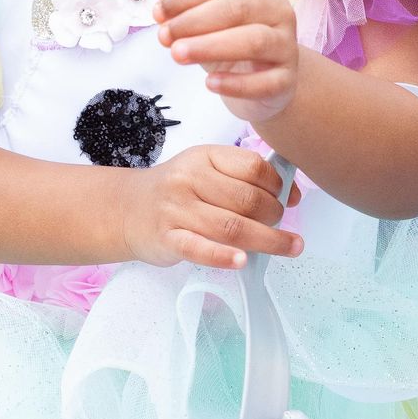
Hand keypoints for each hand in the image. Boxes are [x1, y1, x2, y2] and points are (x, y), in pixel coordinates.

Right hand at [122, 144, 301, 271]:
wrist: (126, 209)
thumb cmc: (176, 191)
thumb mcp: (205, 169)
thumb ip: (243, 178)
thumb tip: (291, 193)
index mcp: (204, 157)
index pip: (253, 168)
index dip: (279, 185)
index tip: (289, 198)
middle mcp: (189, 180)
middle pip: (248, 200)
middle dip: (275, 215)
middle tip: (279, 225)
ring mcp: (177, 210)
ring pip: (232, 227)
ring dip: (268, 240)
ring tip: (288, 247)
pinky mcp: (167, 239)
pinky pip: (199, 248)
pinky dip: (223, 256)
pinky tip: (242, 261)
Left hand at [154, 0, 299, 125]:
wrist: (264, 80)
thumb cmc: (232, 39)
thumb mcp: (207, 14)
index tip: (158, 10)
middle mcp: (278, 11)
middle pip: (236, 9)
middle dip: (194, 20)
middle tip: (164, 35)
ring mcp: (286, 46)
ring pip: (254, 41)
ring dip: (210, 46)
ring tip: (177, 54)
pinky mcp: (286, 80)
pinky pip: (264, 82)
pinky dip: (235, 83)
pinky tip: (209, 84)